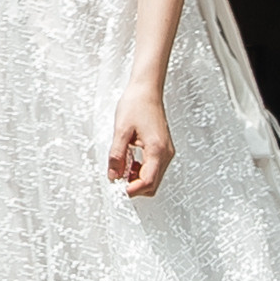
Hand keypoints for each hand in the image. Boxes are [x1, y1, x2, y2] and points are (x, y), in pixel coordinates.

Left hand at [108, 85, 173, 199]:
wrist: (147, 90)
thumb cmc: (136, 104)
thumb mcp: (121, 130)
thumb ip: (116, 156)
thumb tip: (113, 176)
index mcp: (157, 149)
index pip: (148, 181)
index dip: (133, 190)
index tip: (119, 190)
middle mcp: (166, 153)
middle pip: (153, 184)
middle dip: (134, 186)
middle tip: (117, 179)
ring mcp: (166, 151)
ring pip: (154, 178)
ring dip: (137, 178)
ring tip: (121, 167)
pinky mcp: (163, 149)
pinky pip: (154, 168)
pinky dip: (141, 171)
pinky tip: (129, 161)